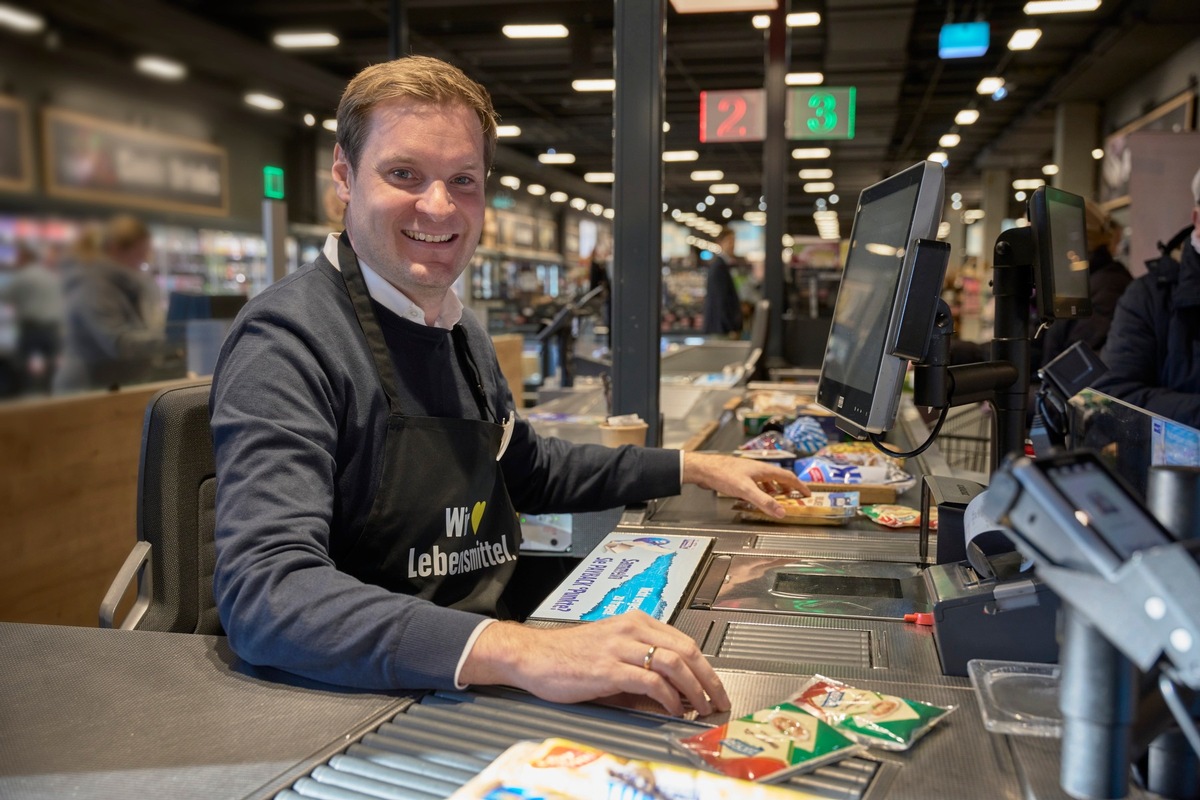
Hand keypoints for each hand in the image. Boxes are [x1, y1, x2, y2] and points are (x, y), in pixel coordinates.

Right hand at [459, 611, 729, 716]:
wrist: (533, 656)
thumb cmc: (568, 656)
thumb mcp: (611, 652)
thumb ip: (641, 665)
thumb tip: (672, 692)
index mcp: (635, 622)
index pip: (684, 641)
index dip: (705, 666)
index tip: (714, 686)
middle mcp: (631, 630)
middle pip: (685, 650)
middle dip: (708, 679)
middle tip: (717, 700)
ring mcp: (620, 647)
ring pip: (673, 663)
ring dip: (693, 688)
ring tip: (699, 707)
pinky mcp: (608, 669)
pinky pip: (649, 680)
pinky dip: (667, 696)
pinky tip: (671, 708)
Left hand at [682, 451, 808, 517]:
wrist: (704, 469)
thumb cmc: (723, 474)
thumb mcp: (746, 490)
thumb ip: (764, 501)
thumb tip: (781, 512)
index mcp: (763, 469)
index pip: (788, 476)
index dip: (799, 485)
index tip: (808, 493)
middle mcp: (758, 469)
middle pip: (779, 477)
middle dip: (789, 488)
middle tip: (795, 497)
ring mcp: (749, 472)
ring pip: (767, 480)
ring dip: (775, 489)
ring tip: (778, 499)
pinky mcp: (740, 476)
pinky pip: (757, 483)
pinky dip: (762, 490)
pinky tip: (757, 497)